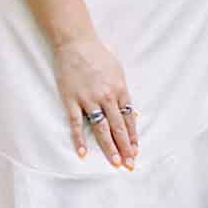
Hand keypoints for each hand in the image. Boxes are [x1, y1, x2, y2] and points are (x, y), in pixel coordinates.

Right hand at [53, 36, 136, 167]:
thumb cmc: (98, 55)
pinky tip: (83, 154)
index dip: (133, 136)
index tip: (136, 151)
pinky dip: (79, 139)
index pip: (129, 119)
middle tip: (131, 164)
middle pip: (118, 127)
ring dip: (109, 147)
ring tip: (116, 162)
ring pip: (101, 129)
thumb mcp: (118, 71)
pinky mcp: (71, 100)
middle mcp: (107, 97)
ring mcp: (89, 99)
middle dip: (126, 147)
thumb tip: (134, 111)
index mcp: (121, 90)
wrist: (76, 42)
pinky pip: (76, 124)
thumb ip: (124, 92)